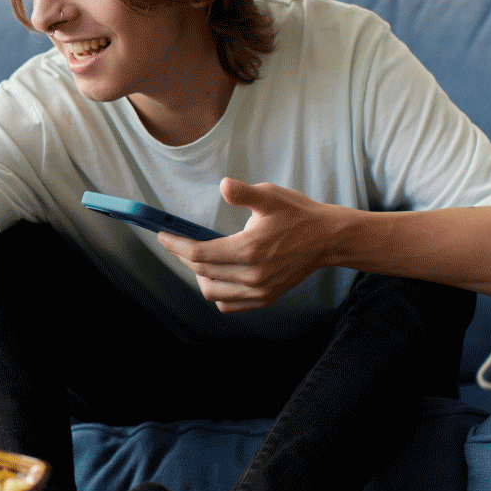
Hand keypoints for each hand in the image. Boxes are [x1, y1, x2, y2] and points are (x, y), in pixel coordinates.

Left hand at [157, 177, 336, 312]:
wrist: (328, 239)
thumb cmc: (298, 214)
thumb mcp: (271, 196)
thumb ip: (244, 193)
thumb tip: (224, 185)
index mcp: (250, 249)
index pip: (199, 254)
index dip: (175, 245)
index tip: (162, 235)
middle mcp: (253, 275)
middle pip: (202, 272)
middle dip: (183, 256)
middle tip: (176, 242)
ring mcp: (260, 290)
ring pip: (212, 293)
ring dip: (199, 276)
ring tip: (198, 258)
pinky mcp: (266, 298)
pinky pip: (229, 304)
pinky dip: (217, 293)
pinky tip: (217, 275)